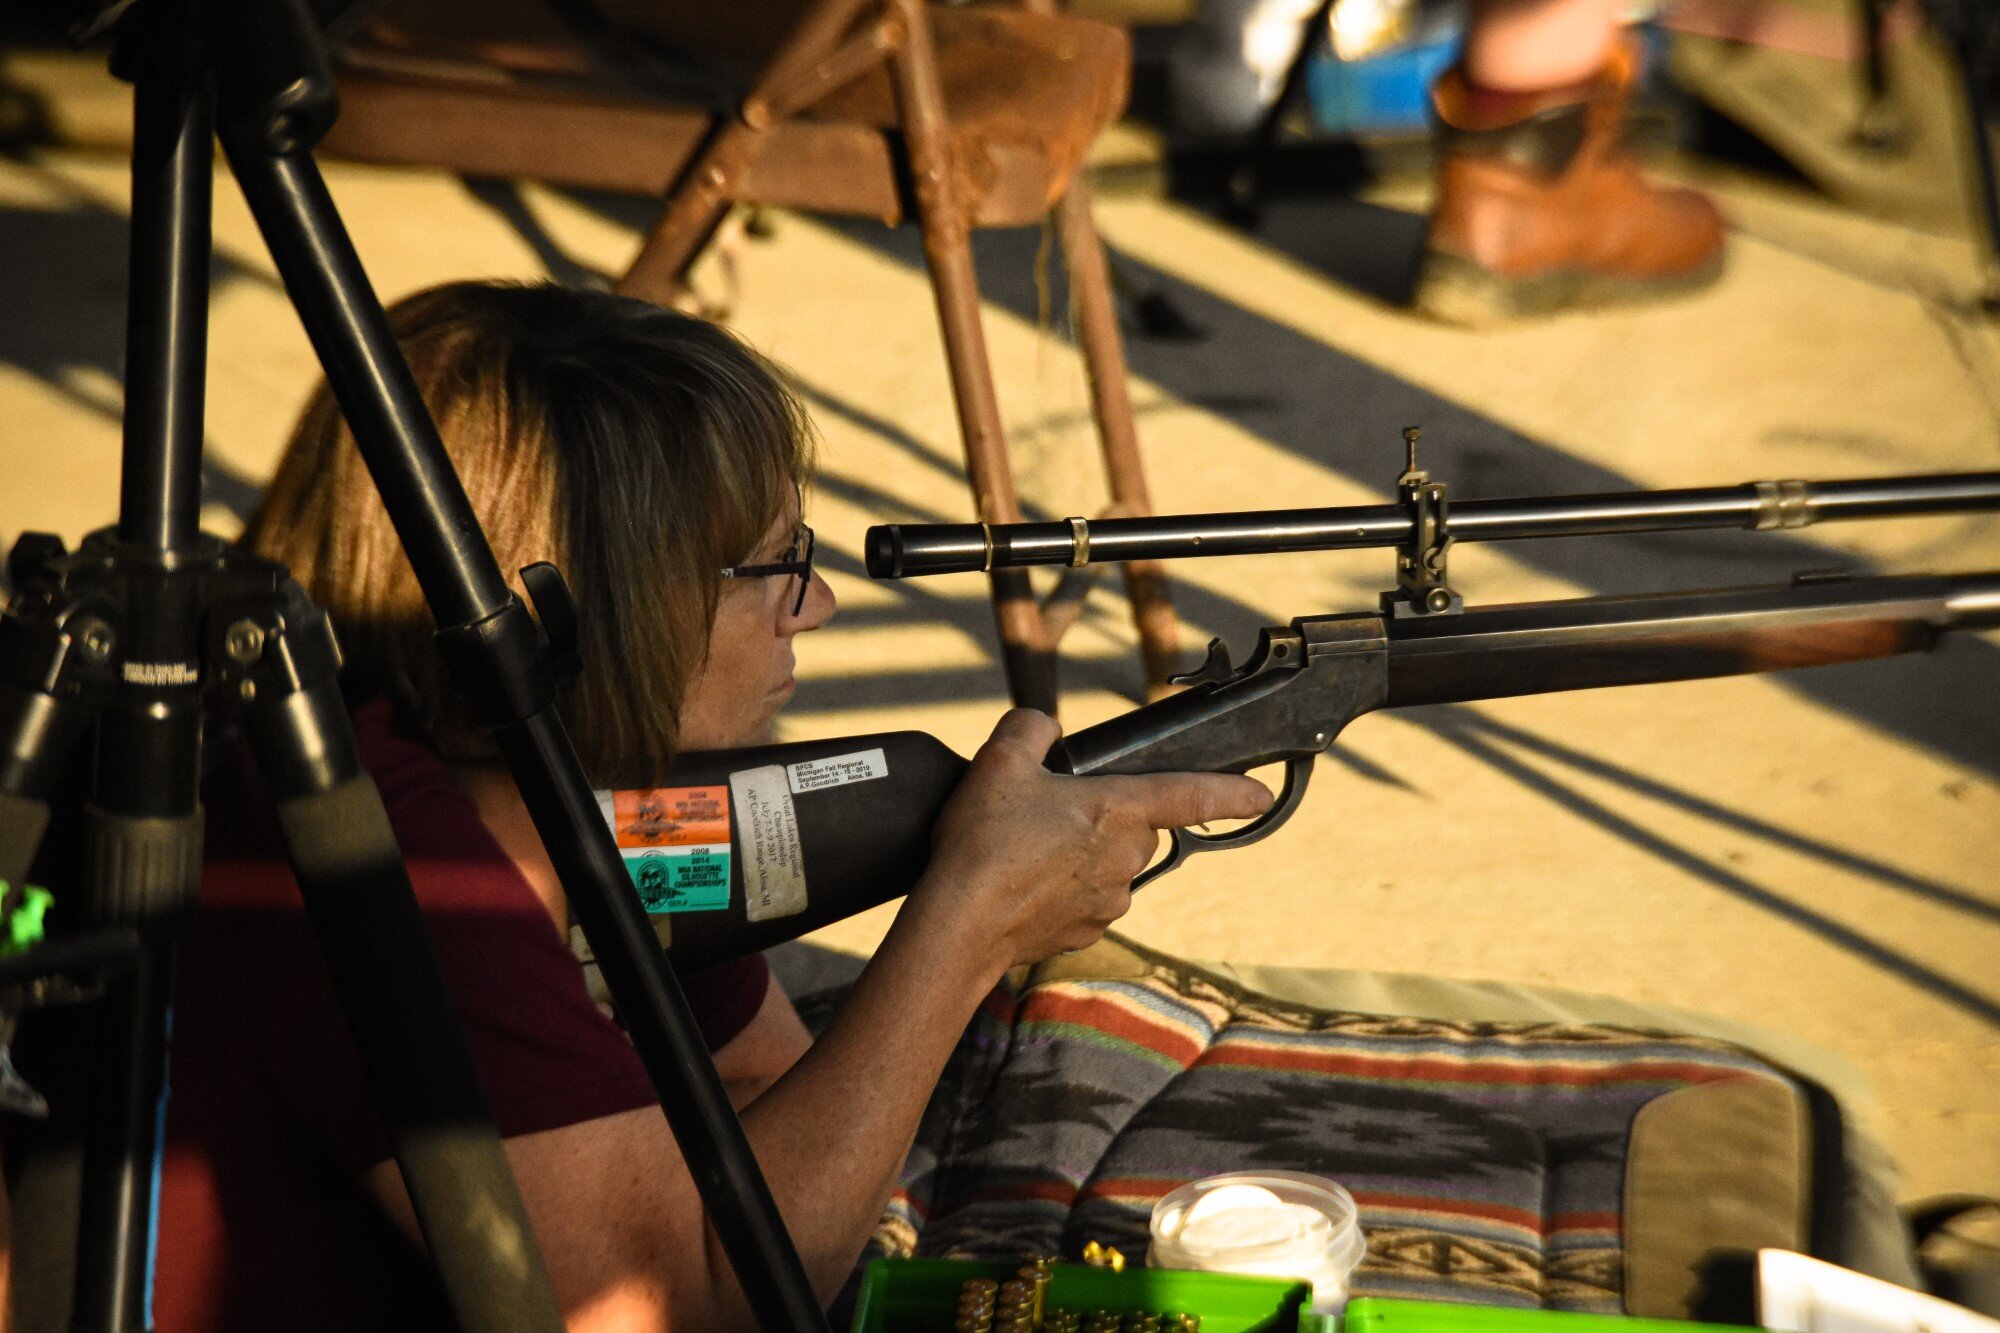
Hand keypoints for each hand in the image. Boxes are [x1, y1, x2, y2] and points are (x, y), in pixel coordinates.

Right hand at [902, 709, 1272, 973]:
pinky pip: (1084, 901)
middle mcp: (1126, 859)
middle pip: (1135, 828)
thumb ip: (1032, 729)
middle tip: (1046, 812)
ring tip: (1023, 852)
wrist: (959, 924)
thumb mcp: (1000, 760)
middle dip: (1102, 817)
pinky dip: (1060, 891)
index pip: (1192, 795)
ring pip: (1108, 865)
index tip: (1261, 795)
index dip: (1232, 792)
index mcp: (1118, 810)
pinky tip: (1022, 885)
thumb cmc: (983, 842)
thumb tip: (1046, 730)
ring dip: (1078, 855)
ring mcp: (1109, 901)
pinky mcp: (1086, 932)